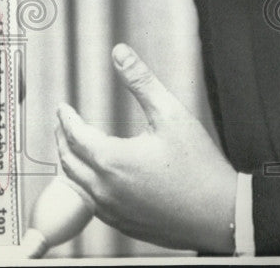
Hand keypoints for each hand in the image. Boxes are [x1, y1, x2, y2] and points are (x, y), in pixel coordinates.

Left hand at [55, 43, 236, 252]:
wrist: (218, 213)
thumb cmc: (199, 168)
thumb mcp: (171, 115)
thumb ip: (142, 82)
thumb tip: (121, 55)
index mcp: (112, 160)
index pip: (75, 135)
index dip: (66, 118)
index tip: (64, 109)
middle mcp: (104, 188)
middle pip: (68, 160)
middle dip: (61, 138)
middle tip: (61, 124)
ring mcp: (110, 210)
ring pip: (74, 184)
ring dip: (68, 163)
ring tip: (71, 149)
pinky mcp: (121, 223)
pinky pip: (89, 203)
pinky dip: (82, 185)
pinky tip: (93, 180)